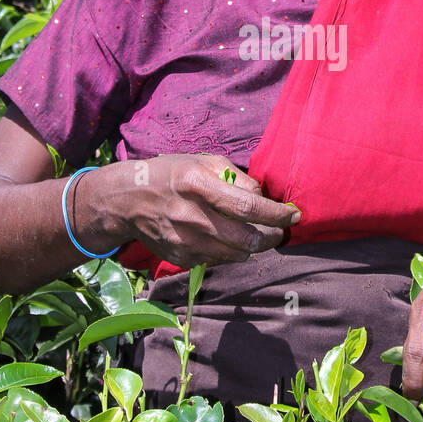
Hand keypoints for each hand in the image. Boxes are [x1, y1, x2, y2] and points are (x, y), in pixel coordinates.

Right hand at [97, 153, 299, 268]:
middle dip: (271, 237)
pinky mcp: (181, 258)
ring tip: (254, 233)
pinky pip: (218, 260)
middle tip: (279, 231)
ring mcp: (184, 241)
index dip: (277, 214)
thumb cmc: (171, 174)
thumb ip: (236, 177)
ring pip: (236, 254)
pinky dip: (229, 251)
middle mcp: (191, 216)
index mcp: (197, 184)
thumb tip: (264, 198)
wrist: (128, 201)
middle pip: (246, 239)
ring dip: (252, 246)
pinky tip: (225, 237)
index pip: (248, 207)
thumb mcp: (202, 161)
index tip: (294, 215)